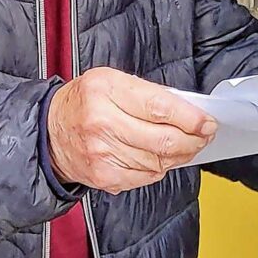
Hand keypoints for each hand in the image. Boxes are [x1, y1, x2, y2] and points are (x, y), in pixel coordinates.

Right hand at [47, 67, 216, 193]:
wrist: (50, 132)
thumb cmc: (85, 101)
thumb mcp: (112, 81)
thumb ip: (148, 94)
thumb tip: (188, 112)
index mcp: (106, 90)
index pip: (159, 107)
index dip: (190, 118)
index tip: (208, 122)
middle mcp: (102, 122)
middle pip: (162, 139)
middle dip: (192, 140)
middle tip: (204, 136)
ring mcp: (102, 153)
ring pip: (158, 161)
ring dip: (180, 155)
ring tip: (187, 146)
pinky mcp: (104, 176)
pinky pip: (145, 176)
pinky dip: (160, 168)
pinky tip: (163, 158)